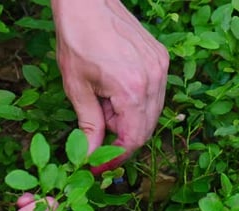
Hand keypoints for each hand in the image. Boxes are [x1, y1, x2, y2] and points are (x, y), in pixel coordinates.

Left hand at [52, 0, 168, 172]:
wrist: (87, 2)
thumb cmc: (77, 40)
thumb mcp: (77, 88)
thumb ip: (89, 126)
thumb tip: (90, 156)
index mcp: (132, 89)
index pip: (134, 138)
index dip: (116, 157)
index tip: (99, 166)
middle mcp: (154, 79)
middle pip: (146, 128)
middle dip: (121, 139)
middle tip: (98, 135)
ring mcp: (161, 67)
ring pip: (151, 112)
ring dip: (128, 120)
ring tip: (103, 106)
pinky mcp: (161, 58)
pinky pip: (154, 94)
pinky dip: (135, 103)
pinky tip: (114, 93)